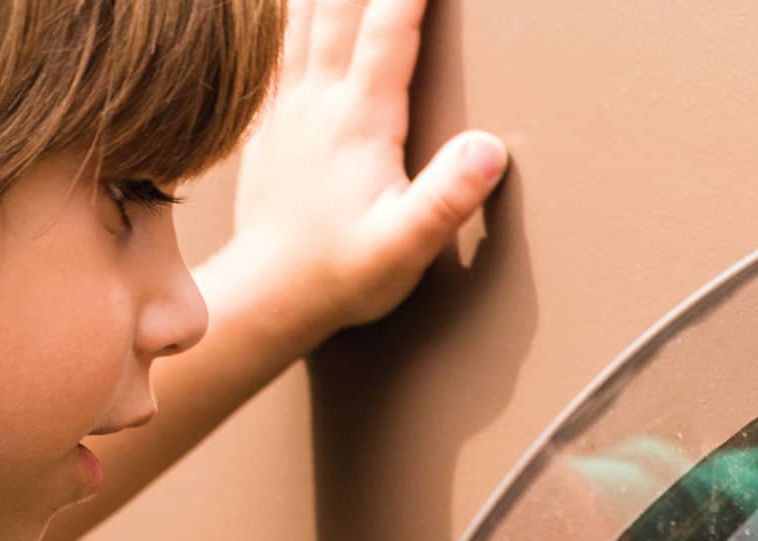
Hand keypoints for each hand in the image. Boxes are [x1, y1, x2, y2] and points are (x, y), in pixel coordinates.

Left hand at [227, 0, 508, 352]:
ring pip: (300, 12)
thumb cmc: (340, 276)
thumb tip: (490, 149)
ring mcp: (287, 105)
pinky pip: (272, 42)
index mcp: (360, 120)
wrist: (268, 296)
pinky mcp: (267, 120)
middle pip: (338, 3)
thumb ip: (446, 199)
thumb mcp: (404, 248)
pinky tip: (290, 3)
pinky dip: (282, 11)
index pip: (390, 27)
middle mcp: (319, 99)